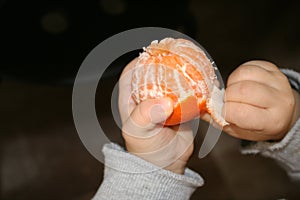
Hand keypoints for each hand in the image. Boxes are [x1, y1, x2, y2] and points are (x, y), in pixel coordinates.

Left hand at [119, 59, 193, 173]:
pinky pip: (188, 93)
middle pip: (155, 72)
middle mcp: (148, 97)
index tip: (152, 52)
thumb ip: (146, 116)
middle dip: (165, 61)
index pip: (131, 73)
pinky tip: (203, 81)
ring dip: (182, 72)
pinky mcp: (181, 107)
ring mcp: (165, 101)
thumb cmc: (146, 150)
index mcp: (131, 99)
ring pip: (173, 81)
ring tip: (192, 61)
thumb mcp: (138, 132)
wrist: (166, 164)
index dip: (139, 60)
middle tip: (176, 52)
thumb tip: (164, 102)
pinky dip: (195, 87)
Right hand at [223, 60, 298, 140]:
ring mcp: (278, 82)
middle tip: (227, 101)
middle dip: (227, 95)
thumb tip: (200, 109)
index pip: (241, 113)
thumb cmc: (259, 124)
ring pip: (245, 74)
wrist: (282, 113)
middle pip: (243, 90)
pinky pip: (249, 65)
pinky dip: (238, 74)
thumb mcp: (239, 130)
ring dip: (232, 83)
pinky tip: (240, 82)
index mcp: (271, 121)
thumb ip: (219, 120)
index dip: (225, 110)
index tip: (221, 111)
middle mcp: (279, 100)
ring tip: (234, 91)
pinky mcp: (273, 69)